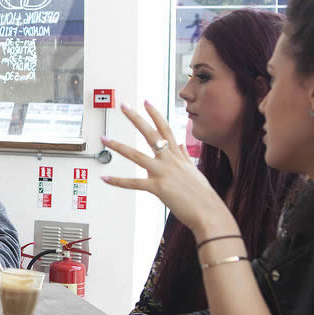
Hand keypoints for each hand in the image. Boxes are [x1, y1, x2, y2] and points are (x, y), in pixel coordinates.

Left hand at [101, 101, 229, 235]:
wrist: (209, 211)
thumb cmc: (202, 195)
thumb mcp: (194, 170)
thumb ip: (185, 157)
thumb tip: (182, 146)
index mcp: (178, 155)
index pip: (165, 128)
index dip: (155, 114)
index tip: (147, 102)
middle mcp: (169, 160)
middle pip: (150, 133)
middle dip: (135, 118)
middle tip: (123, 106)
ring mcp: (162, 172)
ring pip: (136, 155)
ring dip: (118, 146)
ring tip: (104, 139)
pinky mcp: (157, 187)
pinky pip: (133, 183)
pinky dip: (118, 181)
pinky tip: (106, 178)